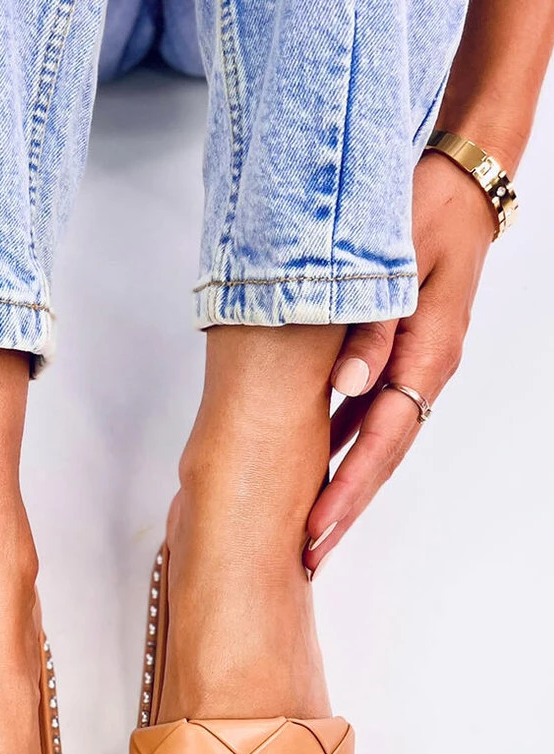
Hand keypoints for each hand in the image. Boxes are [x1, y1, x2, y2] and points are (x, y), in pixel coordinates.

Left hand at [304, 151, 496, 575]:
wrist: (458, 184)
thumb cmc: (425, 211)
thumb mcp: (398, 261)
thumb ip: (371, 327)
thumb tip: (345, 386)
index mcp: (426, 355)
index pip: (381, 440)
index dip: (347, 489)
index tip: (316, 529)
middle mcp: (423, 372)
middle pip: (380, 457)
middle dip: (344, 510)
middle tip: (308, 557)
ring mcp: (414, 368)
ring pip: (374, 442)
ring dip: (342, 486)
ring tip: (310, 531)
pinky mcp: (400, 358)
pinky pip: (369, 415)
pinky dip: (342, 447)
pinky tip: (315, 468)